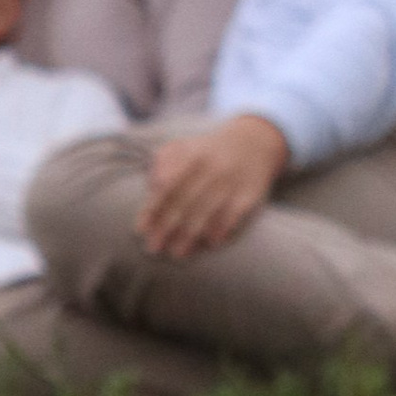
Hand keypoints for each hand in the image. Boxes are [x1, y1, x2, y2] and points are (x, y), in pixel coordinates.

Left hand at [138, 113, 287, 258]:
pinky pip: (233, 215)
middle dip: (166, 227)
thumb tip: (153, 186)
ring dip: (190, 235)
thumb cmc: (207, 151)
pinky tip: (210, 243)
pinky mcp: (249, 193)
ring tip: (176, 253)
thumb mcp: (184, 146)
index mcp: (191, 155)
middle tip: (153, 248)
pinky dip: (221, 229)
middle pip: (185, 202)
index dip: (152, 209)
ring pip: (207, 212)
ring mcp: (231, 181)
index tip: (141, 230)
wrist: (254, 141)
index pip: (167, 186)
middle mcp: (211, 168)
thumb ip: (163, 161)